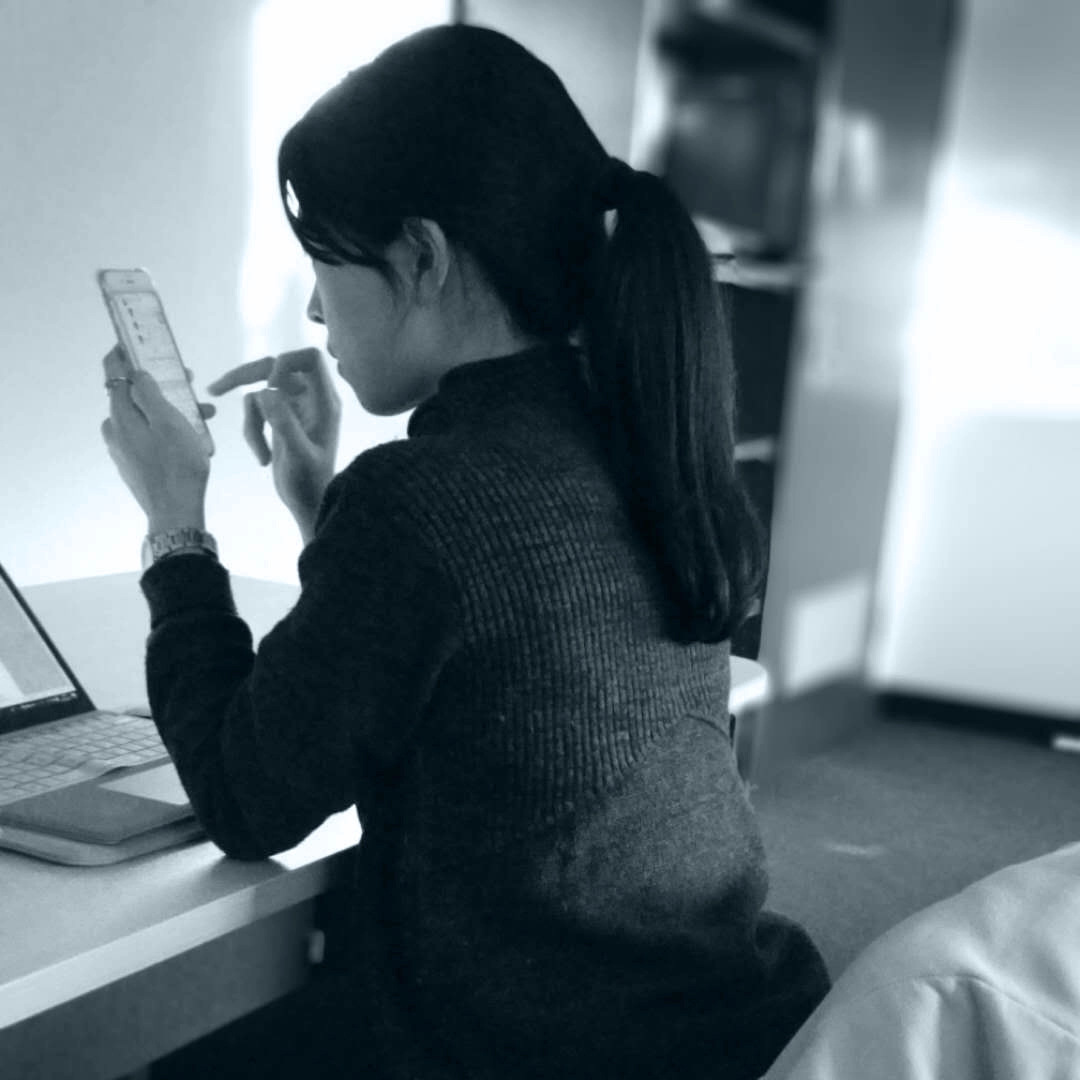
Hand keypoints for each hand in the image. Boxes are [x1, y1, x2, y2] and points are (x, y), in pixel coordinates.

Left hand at [100, 346, 215, 529]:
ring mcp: (123, 447)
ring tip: (205, 415)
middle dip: (162, 383)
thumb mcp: (169, 421)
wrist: (176, 512)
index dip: (124, 352)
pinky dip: (168, 427)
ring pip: (146, 415)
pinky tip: (193, 435)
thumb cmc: (177, 466)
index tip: (140, 341)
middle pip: (134, 394)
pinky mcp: (134, 462)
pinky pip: (149, 434)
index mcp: (120, 414)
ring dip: (173, 408)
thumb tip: (137, 373)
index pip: (113, 371)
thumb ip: (149, 392)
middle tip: (189, 380)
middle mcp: (115, 429)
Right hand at [206, 348, 340, 526]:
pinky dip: (252, 431)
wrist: (309, 503)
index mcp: (324, 402)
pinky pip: (255, 409)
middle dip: (245, 377)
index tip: (271, 383)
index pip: (310, 358)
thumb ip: (284, 423)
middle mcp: (311, 399)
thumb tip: (265, 391)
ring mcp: (294, 406)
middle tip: (215, 389)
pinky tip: (263, 459)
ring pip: (260, 391)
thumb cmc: (310, 483)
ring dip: (251, 421)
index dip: (286, 361)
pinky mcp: (279, 417)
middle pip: (275, 366)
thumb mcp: (298, 456)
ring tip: (260, 455)